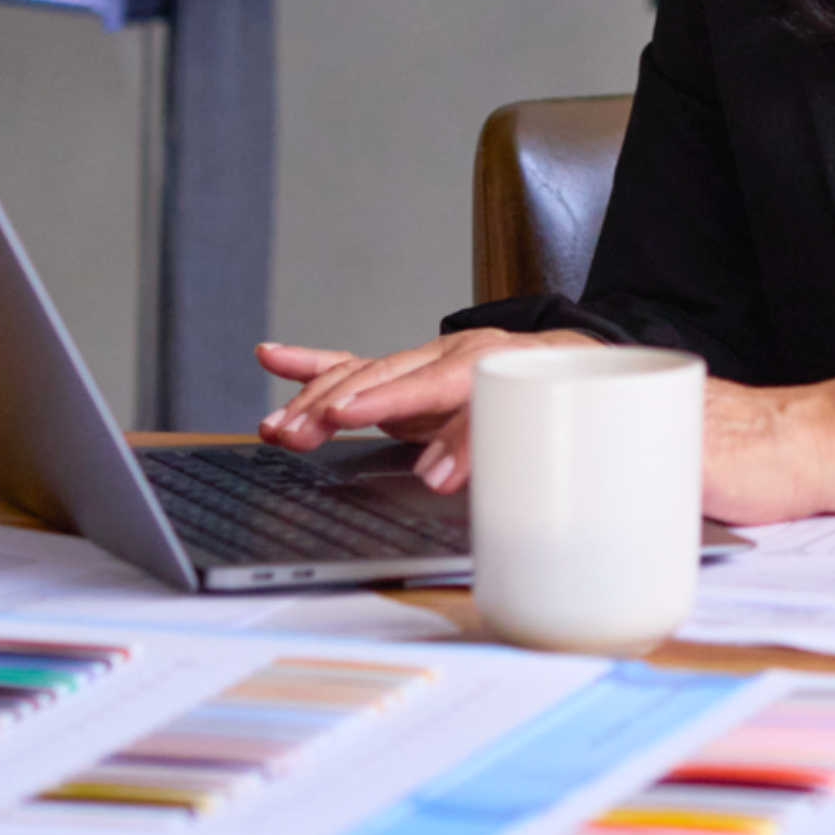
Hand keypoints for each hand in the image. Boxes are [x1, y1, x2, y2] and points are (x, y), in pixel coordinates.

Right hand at [253, 331, 596, 490]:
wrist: (563, 362)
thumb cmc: (547, 398)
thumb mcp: (533, 425)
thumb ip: (483, 449)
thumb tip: (435, 477)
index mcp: (483, 366)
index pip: (431, 384)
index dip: (389, 401)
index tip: (348, 416)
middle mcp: (444, 357)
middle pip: (381, 378)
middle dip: (333, 406)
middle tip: (294, 435)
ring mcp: (419, 362)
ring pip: (359, 374)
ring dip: (313, 401)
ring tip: (276, 429)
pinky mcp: (401, 373)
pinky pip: (351, 365)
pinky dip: (309, 363)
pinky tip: (270, 357)